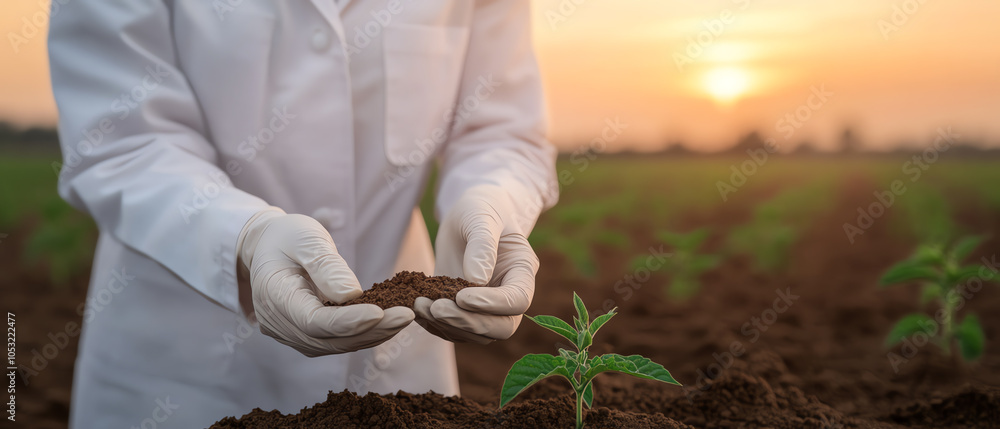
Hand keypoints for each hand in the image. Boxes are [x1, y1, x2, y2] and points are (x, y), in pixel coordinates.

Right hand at [237, 208, 413, 355]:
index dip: (348, 321)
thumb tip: (352, 295)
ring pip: (336, 345)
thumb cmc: (288, 236)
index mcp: (274, 297)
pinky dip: (365, 333)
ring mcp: (292, 334)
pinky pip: (337, 341)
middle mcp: (279, 324)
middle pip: (328, 339)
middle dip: (370, 330)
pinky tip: (390, 321)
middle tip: (406, 315)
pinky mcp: (308, 335)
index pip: (313, 321)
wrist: (270, 247)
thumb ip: (326, 265)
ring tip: (404, 317)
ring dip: (373, 334)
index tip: (380, 312)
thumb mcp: (306, 238)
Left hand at [414, 187, 537, 343]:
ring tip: (419, 304)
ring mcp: (487, 307)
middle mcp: (509, 295)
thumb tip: (477, 281)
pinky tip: (416, 308)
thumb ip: (482, 246)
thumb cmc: (481, 208)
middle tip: (436, 308)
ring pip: (476, 334)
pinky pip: (454, 330)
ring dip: (447, 325)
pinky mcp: (464, 311)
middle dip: (468, 322)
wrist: (468, 214)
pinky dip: (435, 325)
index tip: (462, 296)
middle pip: (500, 327)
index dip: (492, 305)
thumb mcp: (481, 217)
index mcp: (522, 271)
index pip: (517, 301)